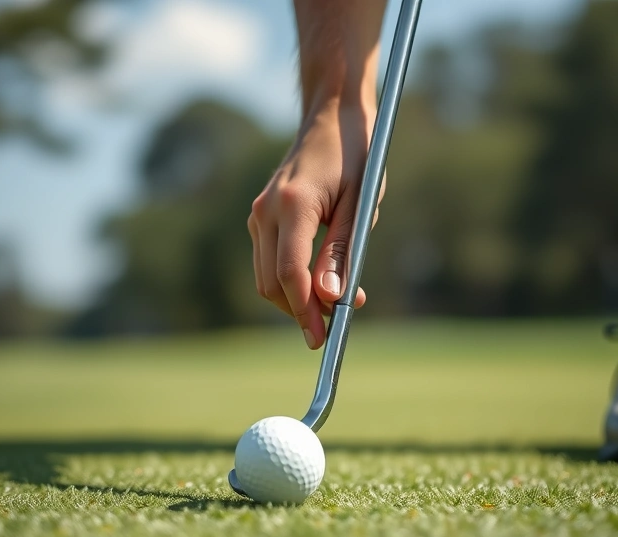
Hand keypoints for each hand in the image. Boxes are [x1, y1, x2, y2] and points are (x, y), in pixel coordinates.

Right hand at [248, 102, 378, 348]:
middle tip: (335, 325)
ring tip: (336, 304)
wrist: (332, 117)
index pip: (289, 274)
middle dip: (300, 311)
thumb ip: (341, 252)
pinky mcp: (261, 216)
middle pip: (271, 283)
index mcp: (292, 205)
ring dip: (295, 298)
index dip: (306, 311)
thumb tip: (329, 297)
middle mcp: (265, 210)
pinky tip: (321, 281)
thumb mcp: (359, 206)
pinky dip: (290, 279)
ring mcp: (258, 212)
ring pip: (266, 277)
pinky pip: (269, 260)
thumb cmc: (356, 156)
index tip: (324, 337)